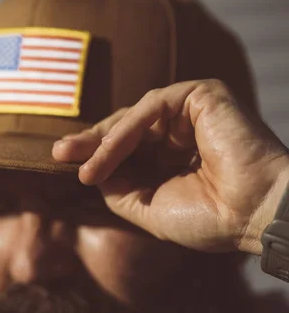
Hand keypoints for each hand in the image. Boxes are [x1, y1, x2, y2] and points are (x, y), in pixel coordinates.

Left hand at [53, 80, 288, 253]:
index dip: (97, 153)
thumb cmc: (210, 218)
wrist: (253, 214)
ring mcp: (193, 110)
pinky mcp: (202, 95)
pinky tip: (105, 153)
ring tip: (80, 163)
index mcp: (176, 155)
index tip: (64, 163)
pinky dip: (125, 130)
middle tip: (59, 153)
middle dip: (92, 141)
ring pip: (134, 117)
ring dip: (104, 140)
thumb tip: (90, 172)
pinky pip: (151, 107)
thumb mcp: (149, 207)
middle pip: (126, 127)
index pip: (129, 147)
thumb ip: (120, 187)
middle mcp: (183, 130)